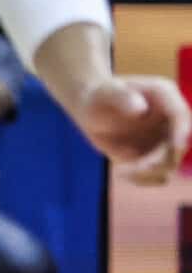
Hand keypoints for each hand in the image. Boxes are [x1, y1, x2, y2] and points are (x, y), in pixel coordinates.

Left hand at [74, 74, 190, 186]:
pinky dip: (143, 178)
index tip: (175, 146)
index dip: (181, 132)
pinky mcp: (155, 157)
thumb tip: (140, 110)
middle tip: (135, 168)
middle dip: (161, 160)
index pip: (180, 114)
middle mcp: (171, 119)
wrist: (90, 108)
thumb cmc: (99, 95)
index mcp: (165, 96)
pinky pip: (157, 175)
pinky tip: (122, 172)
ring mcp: (166, 139)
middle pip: (179, 145)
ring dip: (151, 173)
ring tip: (123, 171)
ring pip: (170, 165)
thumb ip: (121, 97)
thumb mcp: (105, 93)